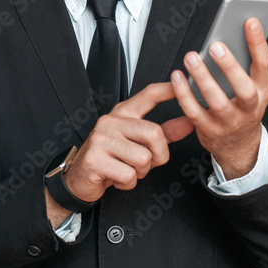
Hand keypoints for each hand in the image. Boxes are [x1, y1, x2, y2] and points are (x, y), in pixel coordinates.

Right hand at [61, 82, 191, 203]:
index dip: (167, 90)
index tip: (181, 84)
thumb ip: (164, 133)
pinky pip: (128, 175)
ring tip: (126, 168)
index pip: (148, 95)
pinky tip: (116, 177)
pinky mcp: (95, 158)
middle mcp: (111, 121)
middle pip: (154, 133)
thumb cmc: (110, 158)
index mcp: (123, 114)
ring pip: (143, 158)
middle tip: (145, 163)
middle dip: (158, 156)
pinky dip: (128, 183)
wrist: (79, 177)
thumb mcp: (138, 143)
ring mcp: (101, 139)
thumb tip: (188, 122)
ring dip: (141, 172)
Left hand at [166, 16, 267, 178]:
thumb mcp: (252, 86)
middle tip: (215, 45)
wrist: (239, 145)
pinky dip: (184, 95)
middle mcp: (250, 107)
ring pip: (217, 102)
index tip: (250, 20)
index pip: (265, 64)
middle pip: (244, 89)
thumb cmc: (242, 105)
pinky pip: (194, 113)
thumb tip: (229, 31)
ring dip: (202, 79)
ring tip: (191, 57)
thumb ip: (243, 63)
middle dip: (230, 66)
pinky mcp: (210, 131)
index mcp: (263, 90)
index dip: (258, 42)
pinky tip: (177, 77)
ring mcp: (230, 122)